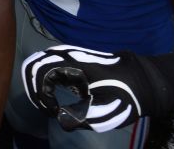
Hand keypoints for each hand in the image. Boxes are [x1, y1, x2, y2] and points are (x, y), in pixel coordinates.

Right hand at [21, 45, 154, 133]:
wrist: (141, 80)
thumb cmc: (125, 97)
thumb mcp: (106, 114)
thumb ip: (80, 118)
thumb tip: (59, 119)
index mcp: (76, 66)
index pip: (40, 71)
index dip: (40, 95)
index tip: (54, 111)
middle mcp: (68, 55)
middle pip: (32, 64)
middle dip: (33, 90)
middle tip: (48, 109)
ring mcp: (69, 54)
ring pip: (37, 62)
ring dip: (36, 84)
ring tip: (50, 104)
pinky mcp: (70, 59)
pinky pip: (46, 64)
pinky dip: (43, 80)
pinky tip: (55, 97)